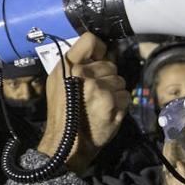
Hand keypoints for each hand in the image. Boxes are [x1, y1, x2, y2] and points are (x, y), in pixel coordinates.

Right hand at [37, 34, 128, 174]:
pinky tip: (107, 113)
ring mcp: (97, 86)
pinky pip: (125, 95)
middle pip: (110, 64)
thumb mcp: (58, 83)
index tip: (97, 61)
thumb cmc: (64, 114)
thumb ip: (76, 66)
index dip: (99, 50)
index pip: (90, 40)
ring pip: (120, 80)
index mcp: (66, 65)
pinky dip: (120, 106)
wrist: (65, 144)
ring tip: (99, 105)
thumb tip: (98, 55)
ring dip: (114, 93)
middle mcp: (81, 72)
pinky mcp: (110, 101)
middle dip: (107, 78)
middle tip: (94, 94)